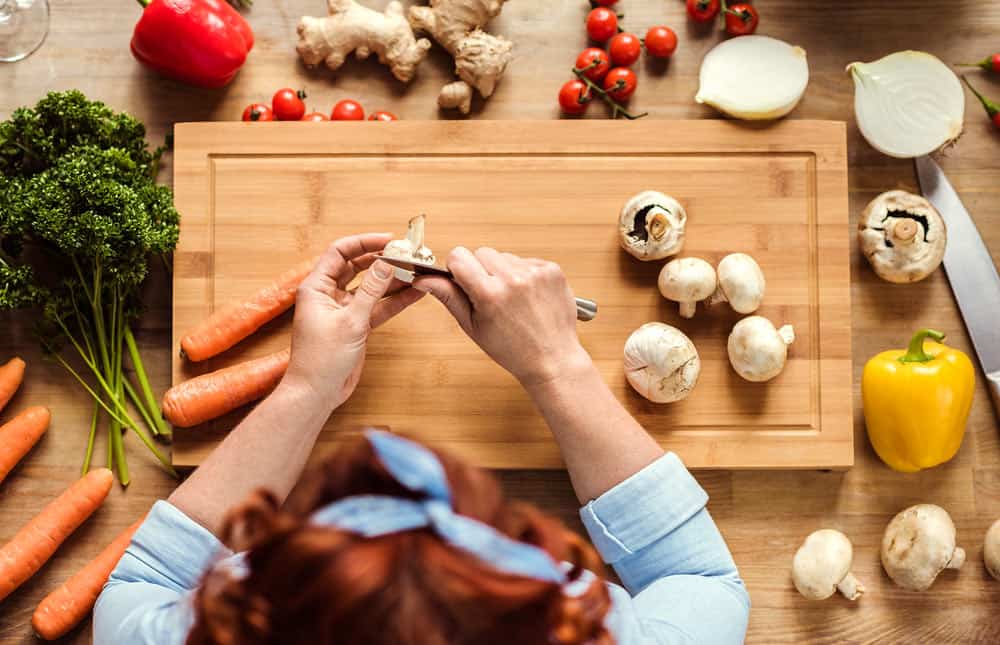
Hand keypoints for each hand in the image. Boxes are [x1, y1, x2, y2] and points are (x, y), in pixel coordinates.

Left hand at [285, 233, 423, 406]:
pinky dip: (394, 300)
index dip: (364, 242)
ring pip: (371, 286)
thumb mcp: (350, 321)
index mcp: (316, 287)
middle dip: (382, 259)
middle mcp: (328, 294)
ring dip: (392, 279)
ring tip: (416, 270)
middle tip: (406, 254)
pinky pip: (378, 306)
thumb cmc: (321, 360)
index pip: (340, 253)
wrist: (317, 393)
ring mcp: (343, 309)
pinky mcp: (356, 324)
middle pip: (357, 266)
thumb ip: (371, 291)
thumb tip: (386, 264)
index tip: (388, 239)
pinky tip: (414, 293)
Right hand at [413, 247, 589, 386]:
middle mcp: (513, 279)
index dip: (457, 269)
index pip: (459, 256)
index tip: (464, 282)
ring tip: (512, 299)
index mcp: (489, 294)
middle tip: (490, 296)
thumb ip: (448, 297)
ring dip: (503, 271)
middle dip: (480, 270)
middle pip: (481, 252)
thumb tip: (423, 278)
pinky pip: (527, 260)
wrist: (552, 359)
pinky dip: (524, 274)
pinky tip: (528, 297)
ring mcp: (536, 273)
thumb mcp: (472, 326)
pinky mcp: (552, 270)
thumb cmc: (511, 349)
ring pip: (505, 256)